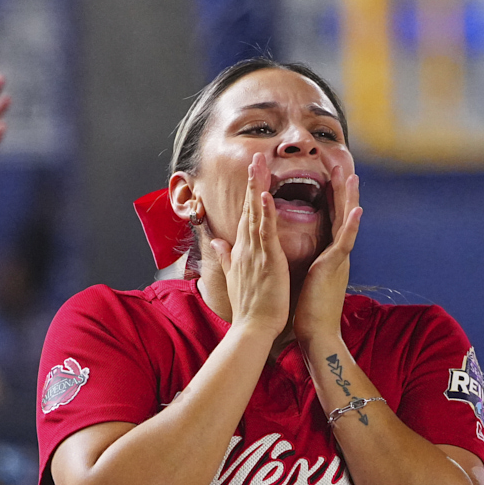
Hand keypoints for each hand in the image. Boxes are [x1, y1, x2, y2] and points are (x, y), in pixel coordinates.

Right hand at [205, 151, 287, 333]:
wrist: (253, 328)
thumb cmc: (249, 308)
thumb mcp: (235, 277)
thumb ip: (226, 257)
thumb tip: (217, 241)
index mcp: (243, 251)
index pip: (246, 217)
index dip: (249, 195)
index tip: (252, 174)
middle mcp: (246, 247)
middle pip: (249, 208)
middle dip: (252, 182)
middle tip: (255, 156)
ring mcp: (255, 252)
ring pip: (256, 213)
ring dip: (257, 187)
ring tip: (258, 164)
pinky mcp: (266, 259)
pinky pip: (266, 231)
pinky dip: (266, 212)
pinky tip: (265, 194)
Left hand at [293, 158, 361, 350]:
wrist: (315, 334)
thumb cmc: (307, 310)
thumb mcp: (305, 279)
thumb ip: (304, 262)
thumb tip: (299, 254)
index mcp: (328, 255)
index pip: (329, 219)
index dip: (330, 196)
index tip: (329, 175)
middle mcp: (337, 254)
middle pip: (340, 214)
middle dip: (341, 189)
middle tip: (342, 163)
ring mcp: (338, 260)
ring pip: (345, 222)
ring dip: (349, 198)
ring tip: (351, 175)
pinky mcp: (335, 268)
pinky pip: (345, 243)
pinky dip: (351, 226)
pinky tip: (357, 209)